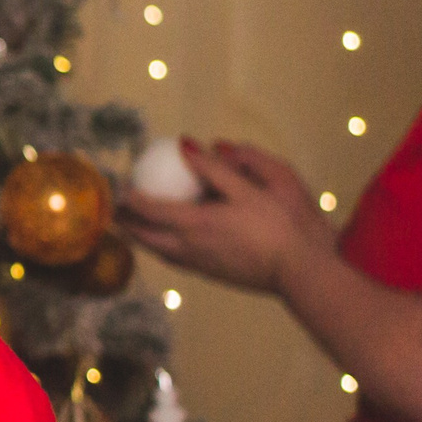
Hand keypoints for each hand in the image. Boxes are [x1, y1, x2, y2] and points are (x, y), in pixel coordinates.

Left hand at [116, 140, 334, 295]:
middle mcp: (190, 249)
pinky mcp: (214, 276)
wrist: (304, 272)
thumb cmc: (282, 225)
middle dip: (127, 223)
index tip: (120, 185)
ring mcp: (201, 266)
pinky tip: (169, 243)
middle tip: (117, 209)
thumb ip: (214, 167)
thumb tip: (186, 145)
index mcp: (195, 225)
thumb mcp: (250, 187)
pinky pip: (178, 260)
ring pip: (160, 252)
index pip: (149, 211)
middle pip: (145, 237)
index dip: (131, 198)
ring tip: (135, 226)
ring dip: (143, 238)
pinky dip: (163, 249)